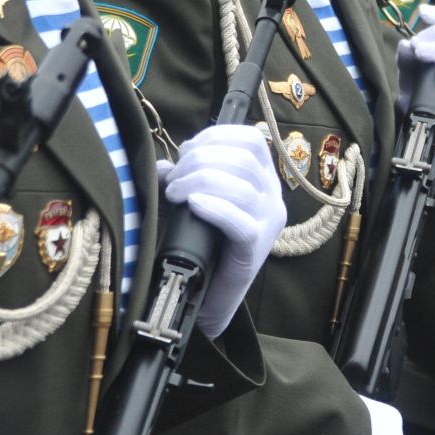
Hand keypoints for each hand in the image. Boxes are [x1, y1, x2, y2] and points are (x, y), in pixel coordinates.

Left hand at [162, 124, 287, 337]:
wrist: (208, 298)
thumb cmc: (203, 245)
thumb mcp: (195, 203)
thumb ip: (183, 180)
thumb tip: (162, 165)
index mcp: (263, 178)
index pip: (251, 140)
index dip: (216, 137)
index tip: (185, 150)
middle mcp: (273, 196)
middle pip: (244, 159)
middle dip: (200, 160)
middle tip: (173, 180)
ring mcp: (268, 222)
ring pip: (242, 186)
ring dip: (200, 181)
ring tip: (174, 194)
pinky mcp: (256, 247)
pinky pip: (240, 221)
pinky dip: (214, 207)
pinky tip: (193, 205)